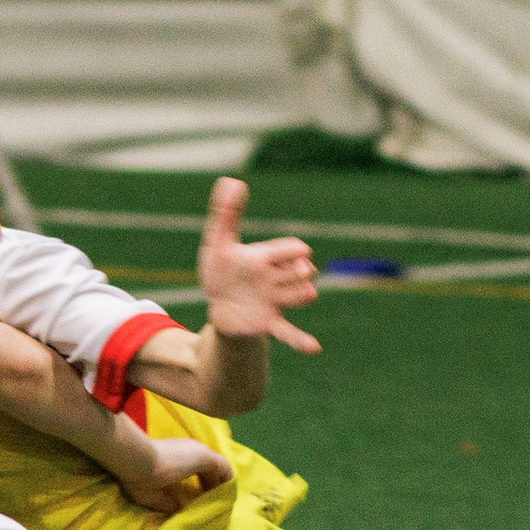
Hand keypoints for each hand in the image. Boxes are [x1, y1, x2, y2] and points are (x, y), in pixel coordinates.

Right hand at [119, 437, 232, 513]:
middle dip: (210, 482)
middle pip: (207, 465)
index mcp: (172, 454)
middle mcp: (187, 449)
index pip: (192, 465)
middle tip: (210, 499)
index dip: (199, 479)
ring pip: (218, 468)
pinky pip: (225, 470)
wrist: (137, 461)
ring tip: (219, 500)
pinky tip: (225, 496)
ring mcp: (197, 451)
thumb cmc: (137, 476)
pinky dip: (226, 483)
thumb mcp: (150, 493)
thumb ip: (165, 501)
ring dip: (219, 483)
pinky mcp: (205, 457)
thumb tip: (176, 508)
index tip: (197, 494)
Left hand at [199, 176, 318, 353]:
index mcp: (269, 257)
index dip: (294, 249)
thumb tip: (230, 180)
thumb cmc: (221, 270)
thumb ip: (225, 214)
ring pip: (300, 297)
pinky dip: (301, 340)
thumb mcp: (218, 242)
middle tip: (297, 271)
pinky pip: (288, 333)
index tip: (291, 253)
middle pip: (302, 272)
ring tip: (303, 293)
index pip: (293, 249)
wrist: (215, 303)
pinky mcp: (268, 323)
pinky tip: (314, 348)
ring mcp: (275, 301)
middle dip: (301, 271)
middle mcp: (277, 279)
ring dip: (302, 295)